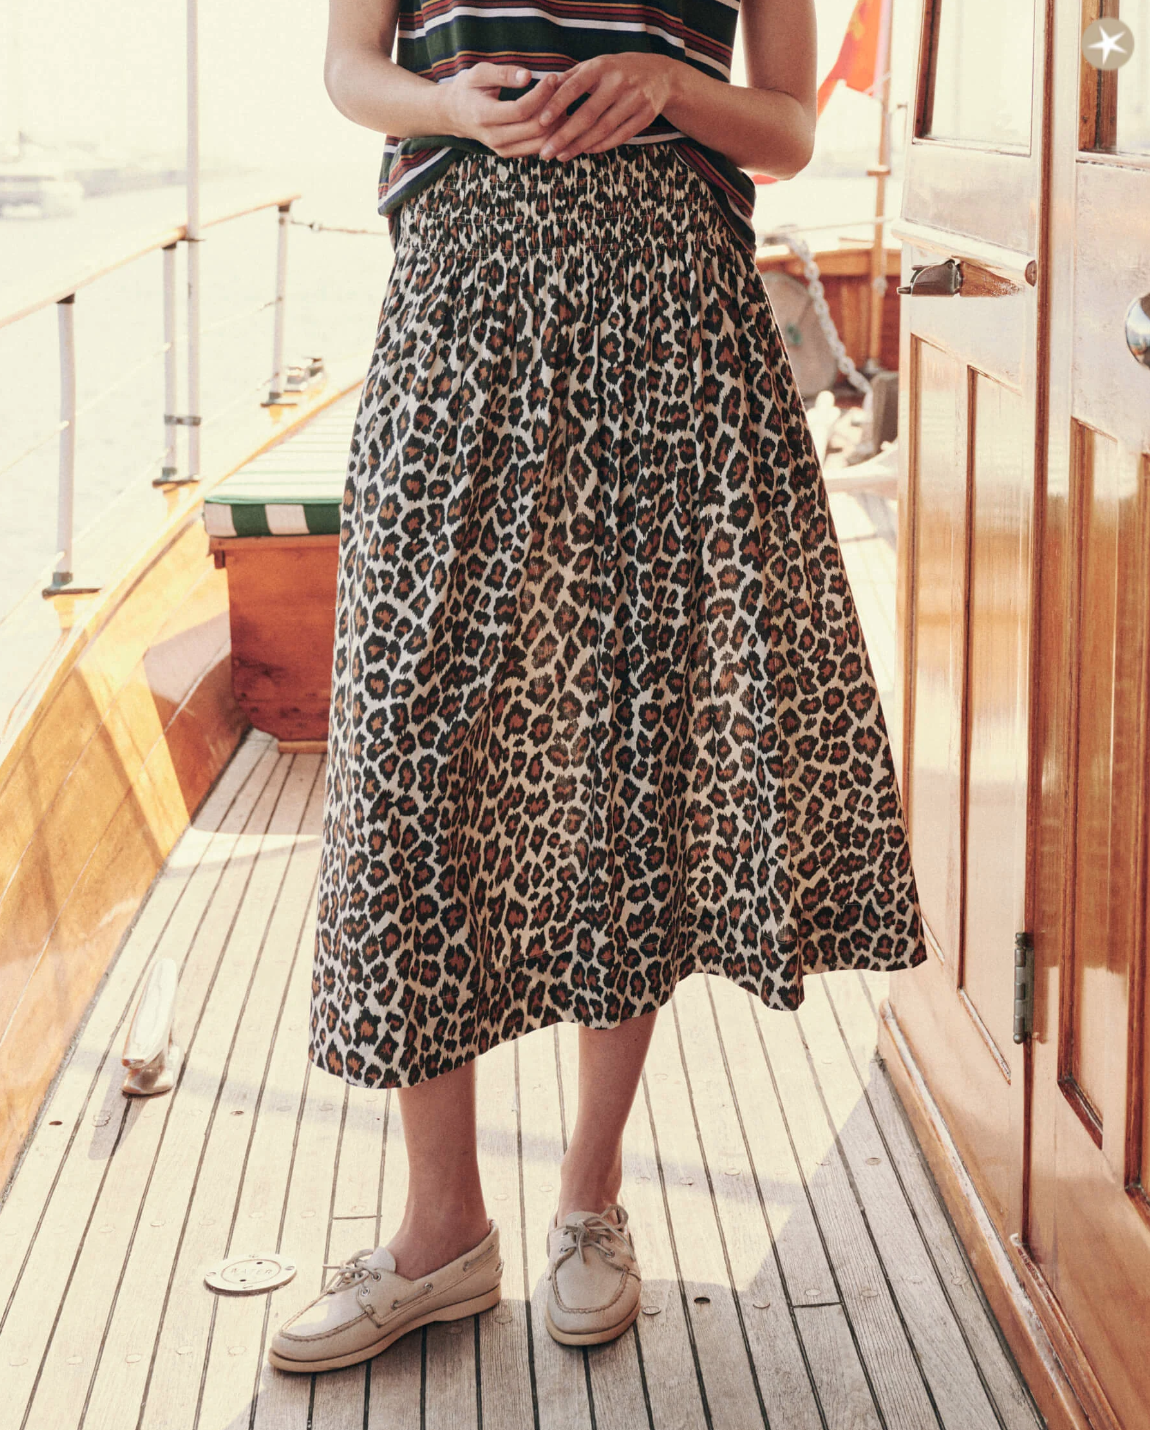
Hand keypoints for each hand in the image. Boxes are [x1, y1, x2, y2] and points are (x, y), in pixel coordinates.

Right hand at [441, 63, 565, 156]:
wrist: (455, 114)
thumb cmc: (468, 89)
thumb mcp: (479, 73)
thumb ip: (503, 73)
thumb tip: (528, 76)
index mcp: (484, 115)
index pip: (521, 110)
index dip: (541, 94)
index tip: (553, 77)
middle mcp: (494, 138)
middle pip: (534, 128)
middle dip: (552, 108)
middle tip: (563, 89)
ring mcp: (502, 149)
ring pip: (540, 142)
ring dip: (555, 123)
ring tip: (562, 101)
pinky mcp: (510, 154)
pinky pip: (537, 148)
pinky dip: (551, 134)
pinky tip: (556, 115)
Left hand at [536, 54, 677, 160]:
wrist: (659, 74)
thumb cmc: (617, 71)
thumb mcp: (595, 66)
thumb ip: (570, 78)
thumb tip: (542, 89)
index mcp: (601, 67)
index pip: (574, 87)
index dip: (557, 105)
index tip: (541, 122)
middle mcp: (618, 82)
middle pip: (587, 115)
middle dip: (564, 136)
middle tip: (545, 152)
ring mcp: (635, 99)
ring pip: (603, 129)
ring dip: (580, 146)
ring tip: (561, 156)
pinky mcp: (646, 115)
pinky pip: (620, 136)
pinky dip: (601, 146)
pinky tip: (585, 151)